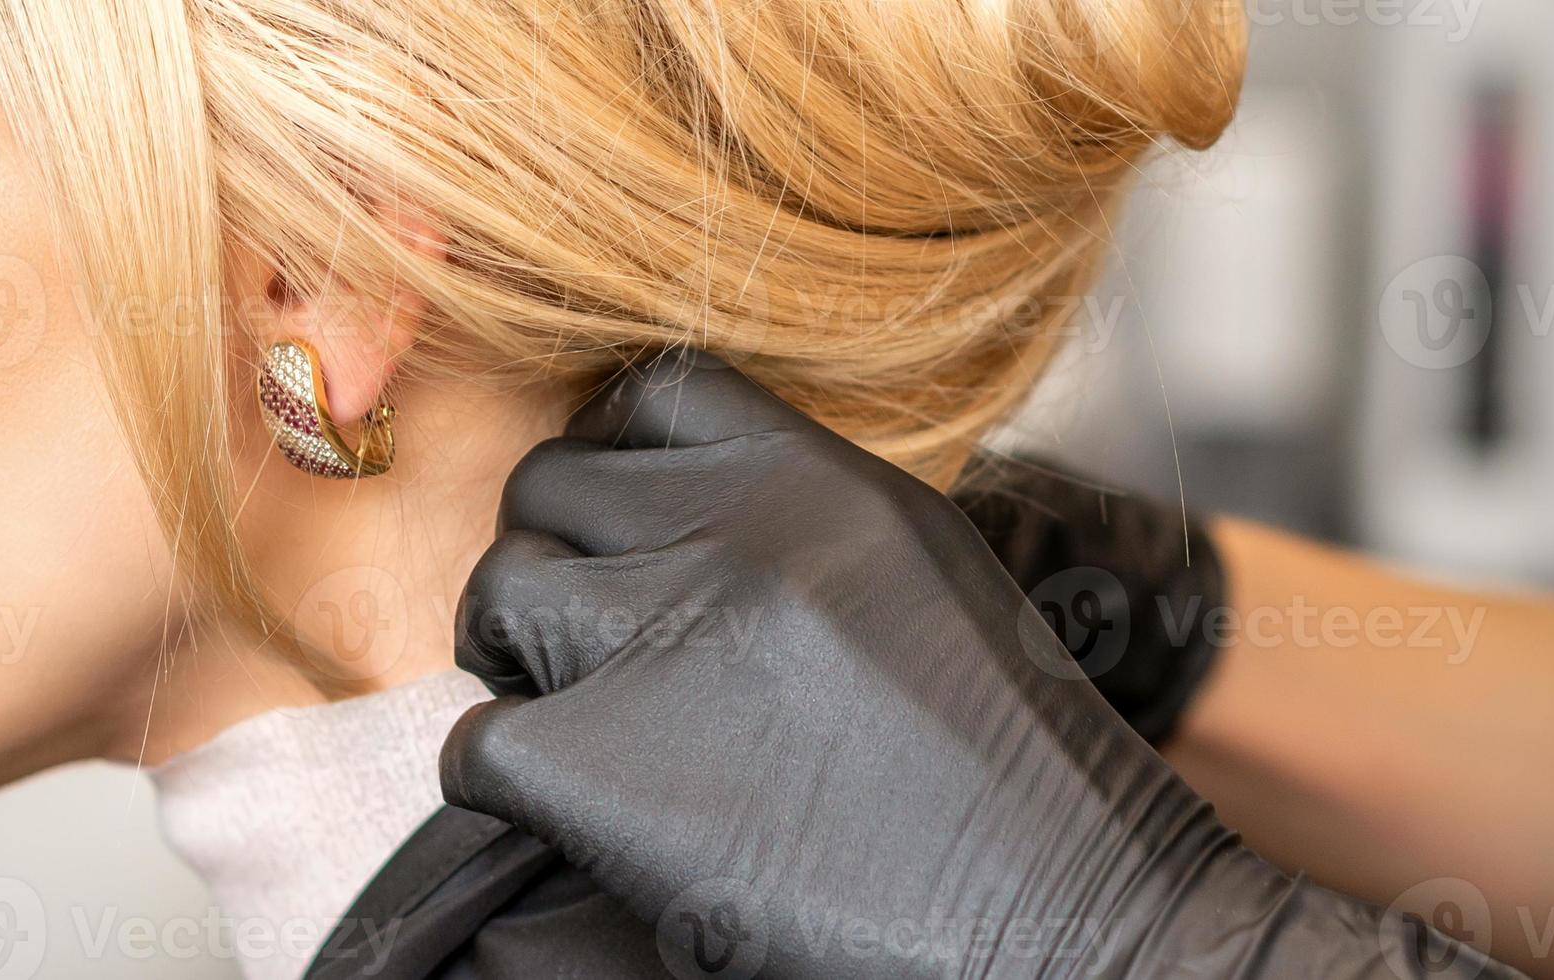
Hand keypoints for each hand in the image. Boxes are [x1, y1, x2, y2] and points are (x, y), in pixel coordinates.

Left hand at [441, 348, 1518, 978]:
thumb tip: (658, 511)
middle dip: (556, 567)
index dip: (610, 466)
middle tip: (591, 655)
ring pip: (495, 598)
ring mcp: (664, 641)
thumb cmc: (1009, 778)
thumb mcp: (918, 575)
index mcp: (823, 477)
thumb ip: (795, 520)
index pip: (645, 393)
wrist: (1077, 927)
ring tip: (589, 731)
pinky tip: (587, 820)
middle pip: (546, 490)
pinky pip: (476, 744)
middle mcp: (738, 533)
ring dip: (518, 666)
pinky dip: (509, 786)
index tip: (619, 537)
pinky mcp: (599, 765)